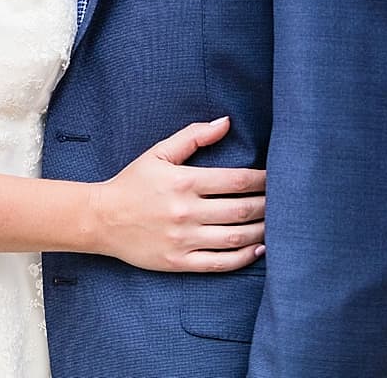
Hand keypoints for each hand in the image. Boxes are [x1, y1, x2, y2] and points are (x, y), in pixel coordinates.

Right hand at [92, 116, 266, 271]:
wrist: (101, 219)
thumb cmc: (133, 182)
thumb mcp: (159, 152)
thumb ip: (194, 136)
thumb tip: (226, 122)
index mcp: (184, 182)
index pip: (236, 181)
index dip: (263, 180)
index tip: (277, 177)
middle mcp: (185, 212)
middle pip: (240, 210)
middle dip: (267, 205)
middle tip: (285, 201)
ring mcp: (182, 240)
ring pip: (234, 238)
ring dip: (261, 230)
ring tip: (278, 224)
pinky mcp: (178, 262)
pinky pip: (219, 263)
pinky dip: (243, 257)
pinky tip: (259, 248)